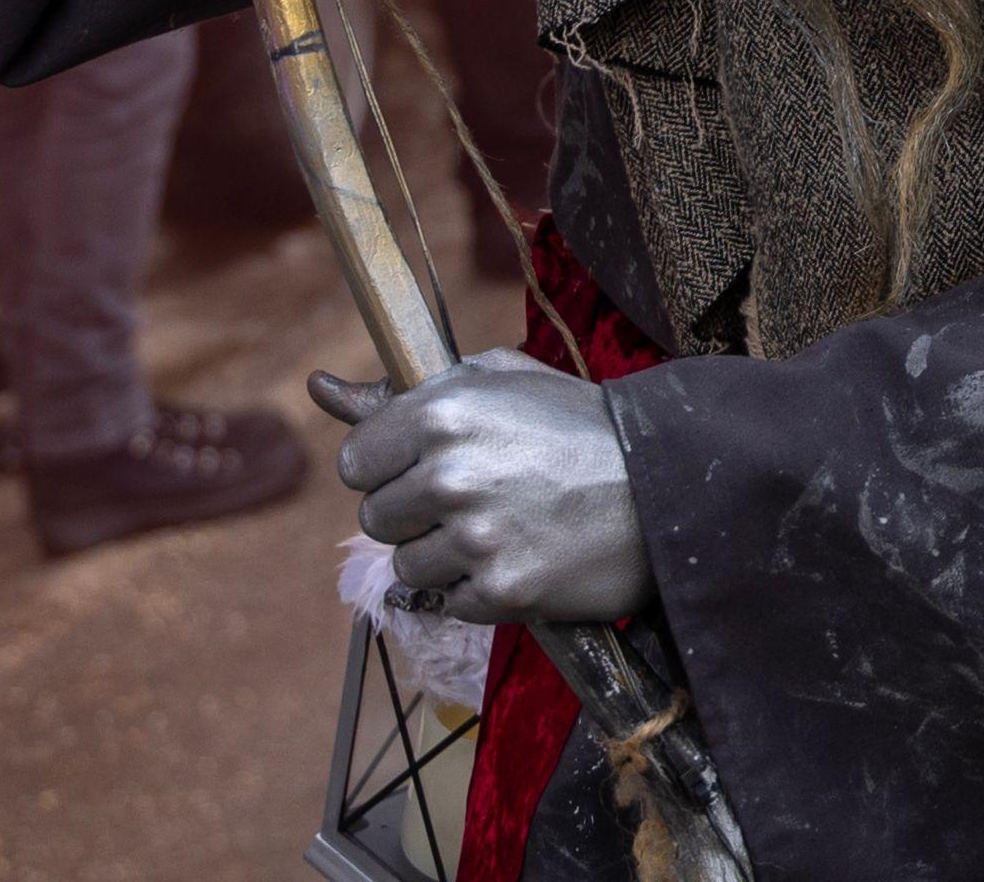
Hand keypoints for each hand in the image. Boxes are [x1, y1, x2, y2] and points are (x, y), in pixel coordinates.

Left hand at [312, 355, 648, 629]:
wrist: (665, 484)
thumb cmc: (576, 425)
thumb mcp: (497, 381)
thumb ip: (404, 389)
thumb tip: (318, 387)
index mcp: (442, 411)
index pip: (356, 460)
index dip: (388, 465)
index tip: (423, 466)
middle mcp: (450, 473)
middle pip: (376, 518)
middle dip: (414, 512)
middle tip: (471, 499)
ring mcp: (475, 537)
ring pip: (408, 566)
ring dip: (444, 555)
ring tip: (500, 530)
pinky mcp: (501, 591)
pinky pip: (451, 602)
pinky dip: (479, 589)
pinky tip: (520, 558)